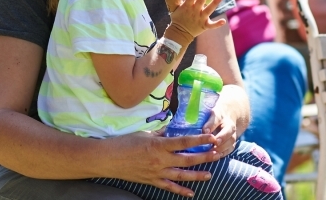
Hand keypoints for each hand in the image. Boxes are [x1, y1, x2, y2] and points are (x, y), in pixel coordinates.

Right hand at [104, 131, 219, 196]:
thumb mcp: (144, 134)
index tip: (211, 137)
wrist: (109, 159)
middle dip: (204, 157)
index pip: (184, 142)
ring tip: (210, 175)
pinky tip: (191, 193)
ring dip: (197, 175)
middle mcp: (161, 160)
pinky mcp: (152, 181)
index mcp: (159, 145)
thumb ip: (160, 134)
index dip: (199, 140)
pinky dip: (180, 191)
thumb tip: (171, 131)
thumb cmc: (125, 143)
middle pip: (187, 159)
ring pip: (181, 175)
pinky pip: (169, 187)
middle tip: (217, 154)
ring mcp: (157, 172)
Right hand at [167, 0, 224, 41]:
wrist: (180, 33)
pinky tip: (223, 21)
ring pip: (208, 10)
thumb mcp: (174, 7)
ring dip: (214, 3)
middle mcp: (194, 12)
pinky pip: (212, 25)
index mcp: (186, 7)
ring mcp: (200, 19)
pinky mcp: (204, 25)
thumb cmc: (178, 18)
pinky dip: (217, 24)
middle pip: (201, 1)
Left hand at [201, 103, 237, 158]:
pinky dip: (224, 153)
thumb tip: (189, 129)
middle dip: (221, 137)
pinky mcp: (232, 142)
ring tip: (213, 153)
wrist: (228, 115)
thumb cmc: (212, 117)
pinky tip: (216, 157)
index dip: (210, 125)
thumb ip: (201, 121)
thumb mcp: (206, 115)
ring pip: (231, 140)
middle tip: (214, 143)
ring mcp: (232, 133)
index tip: (204, 131)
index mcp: (219, 115)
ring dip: (222, 147)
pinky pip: (231, 148)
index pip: (216, 118)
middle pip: (228, 130)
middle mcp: (228, 124)